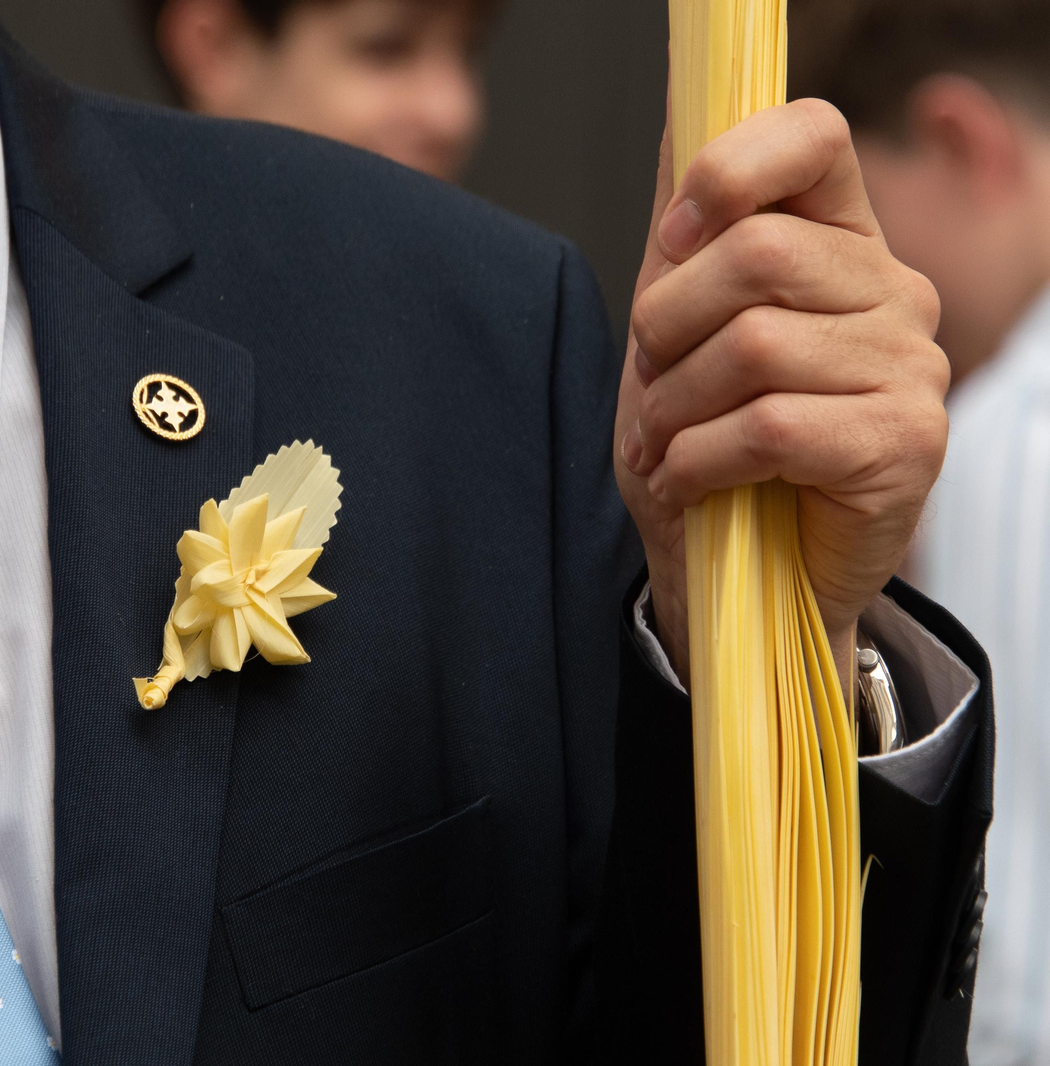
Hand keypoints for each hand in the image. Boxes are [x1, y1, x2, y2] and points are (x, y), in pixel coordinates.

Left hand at [615, 99, 948, 691]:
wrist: (742, 576)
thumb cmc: (709, 447)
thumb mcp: (677, 334)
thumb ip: (686, 235)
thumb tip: (679, 118)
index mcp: (841, 240)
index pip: (813, 136)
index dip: (729, 170)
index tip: (674, 236)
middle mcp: (893, 289)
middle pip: (756, 255)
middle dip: (665, 327)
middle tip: (651, 387)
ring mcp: (911, 366)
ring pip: (754, 347)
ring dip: (674, 407)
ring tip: (662, 445)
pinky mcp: (906, 444)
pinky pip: (769, 427)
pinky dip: (698, 462)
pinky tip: (687, 482)